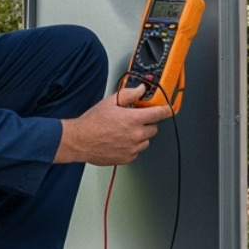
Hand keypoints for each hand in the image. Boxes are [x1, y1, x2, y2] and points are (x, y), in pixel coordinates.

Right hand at [56, 85, 173, 164]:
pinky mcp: (127, 158)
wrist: (80, 141)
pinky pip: (137, 151)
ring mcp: (132, 148)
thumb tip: (141, 90)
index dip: (166, 110)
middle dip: (147, 123)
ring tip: (125, 131)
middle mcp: (135, 135)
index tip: (169, 110)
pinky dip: (132, 146)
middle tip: (134, 120)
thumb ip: (129, 95)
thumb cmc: (92, 122)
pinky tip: (120, 140)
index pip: (159, 114)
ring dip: (140, 136)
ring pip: (146, 141)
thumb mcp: (110, 102)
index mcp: (133, 119)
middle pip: (154, 128)